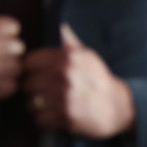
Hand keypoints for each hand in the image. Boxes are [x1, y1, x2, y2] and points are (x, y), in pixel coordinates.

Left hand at [22, 24, 136, 138]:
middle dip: (31, 89)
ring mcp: (65, 98)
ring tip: (44, 105)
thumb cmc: (99, 79)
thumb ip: (71, 43)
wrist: (118, 107)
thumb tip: (62, 26)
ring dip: (35, 106)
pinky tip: (51, 116)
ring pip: (31, 103)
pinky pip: (40, 120)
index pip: (29, 62)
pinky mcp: (67, 117)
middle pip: (27, 84)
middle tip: (39, 92)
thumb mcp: (89, 57)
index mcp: (68, 59)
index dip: (30, 69)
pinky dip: (43, 120)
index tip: (35, 74)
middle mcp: (65, 76)